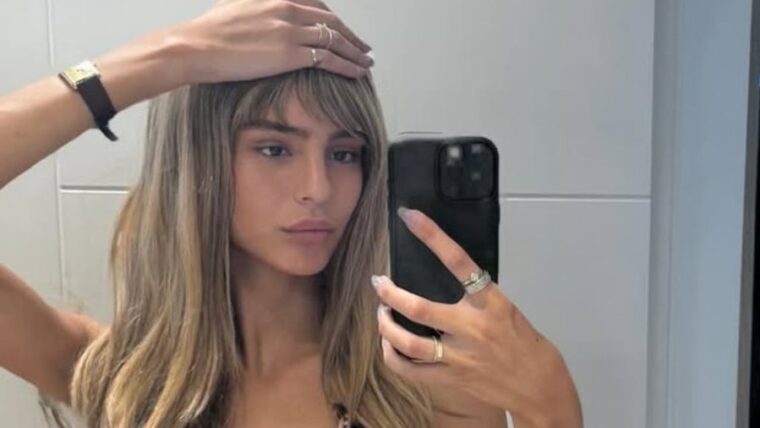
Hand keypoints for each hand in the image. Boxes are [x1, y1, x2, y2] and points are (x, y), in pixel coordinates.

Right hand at [170, 0, 373, 83]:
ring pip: (335, 40)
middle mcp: (287, 9)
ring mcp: (290, 30)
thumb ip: (255, 9)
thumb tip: (257, 16)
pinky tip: (356, 72)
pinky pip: (328, 59)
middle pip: (331, 22)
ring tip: (365, 63)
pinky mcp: (289, 53)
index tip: (344, 30)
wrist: (196, 47)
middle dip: (351, 37)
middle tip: (364, 48)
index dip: (334, 20)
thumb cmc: (208, 33)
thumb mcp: (235, 7)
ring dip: (355, 53)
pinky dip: (347, 66)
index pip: (316, 6)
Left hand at [372, 208, 582, 427]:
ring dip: (386, 326)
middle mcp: (472, 327)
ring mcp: (459, 356)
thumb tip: (448, 280)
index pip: (458, 260)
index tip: (409, 216)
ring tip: (381, 314)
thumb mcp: (506, 310)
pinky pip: (411, 371)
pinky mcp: (452, 379)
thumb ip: (477, 298)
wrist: (540, 387)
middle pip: (418, 308)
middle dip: (390, 293)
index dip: (432, 236)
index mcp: (490, 302)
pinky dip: (392, 358)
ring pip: (408, 343)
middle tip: (378, 282)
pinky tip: (388, 346)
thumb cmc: (524, 343)